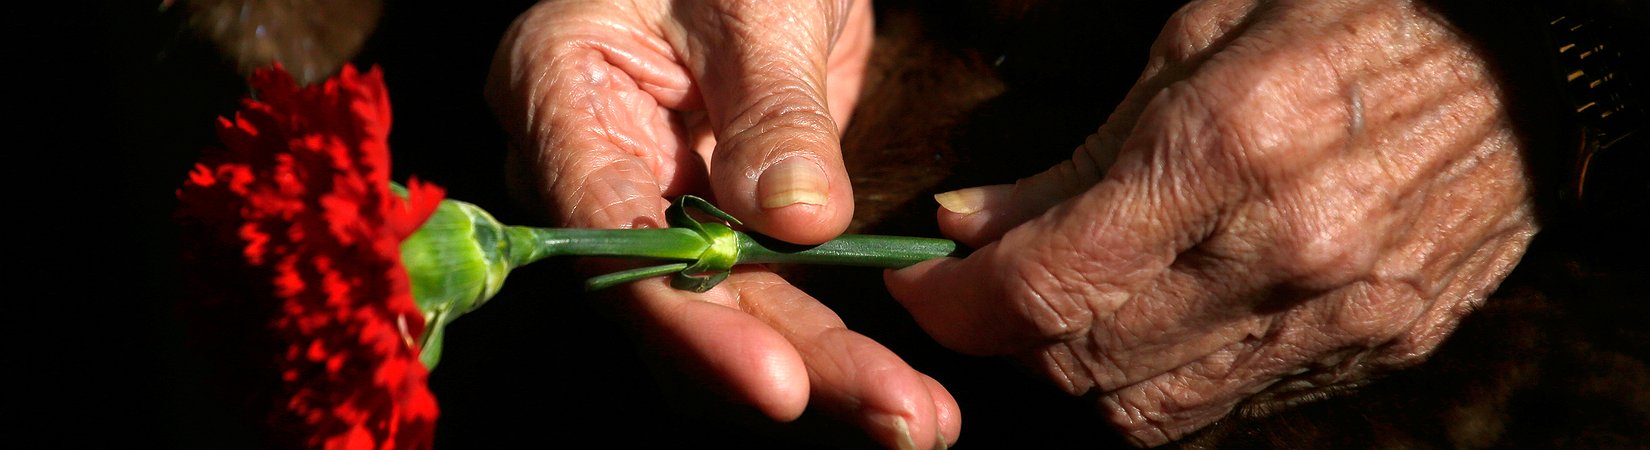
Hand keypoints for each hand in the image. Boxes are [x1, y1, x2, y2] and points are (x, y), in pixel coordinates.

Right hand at [486, 1, 958, 447]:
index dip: (691, 318)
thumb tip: (799, 224)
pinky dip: (825, 345)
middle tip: (900, 421)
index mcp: (557, 91)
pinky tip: (894, 387)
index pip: (609, 232)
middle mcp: (588, 168)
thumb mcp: (758, 2)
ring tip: (919, 420)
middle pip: (672, 299)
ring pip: (721, 318)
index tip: (780, 382)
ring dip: (821, 374)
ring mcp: (648, 205)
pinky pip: (759, 302)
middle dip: (789, 366)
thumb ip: (772, 108)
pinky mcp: (710, 227)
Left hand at [887, 0, 1537, 444]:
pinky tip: (1150, 329)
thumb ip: (1081, 154)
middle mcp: (1284, 253)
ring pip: (1147, 410)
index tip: (918, 284)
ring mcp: (1339, 316)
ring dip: (1076, 375)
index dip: (952, 304)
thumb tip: (975, 225)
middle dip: (1002, 341)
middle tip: (981, 293)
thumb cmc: (1354, 10)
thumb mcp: (1200, 35)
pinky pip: (1229, 408)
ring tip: (1060, 314)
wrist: (1529, 58)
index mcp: (1231, 147)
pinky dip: (1161, 386)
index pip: (1045, 284)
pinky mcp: (1378, 349)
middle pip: (1082, 363)